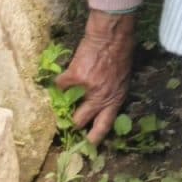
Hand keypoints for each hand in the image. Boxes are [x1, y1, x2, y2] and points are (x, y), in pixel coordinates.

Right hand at [57, 9, 138, 143]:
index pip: (104, 126)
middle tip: (66, 121)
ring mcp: (86, 88)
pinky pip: (59, 86)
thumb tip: (97, 104)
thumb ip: (110, 93)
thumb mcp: (122, 78)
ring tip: (67, 91)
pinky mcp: (74, 78)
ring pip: (66, 105)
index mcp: (115, 99)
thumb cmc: (121, 54)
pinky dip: (61, 81)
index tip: (87, 145)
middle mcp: (101, 97)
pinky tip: (68, 72)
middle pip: (79, 121)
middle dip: (72, 122)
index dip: (94, 138)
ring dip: (63, 100)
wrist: (112, 35)